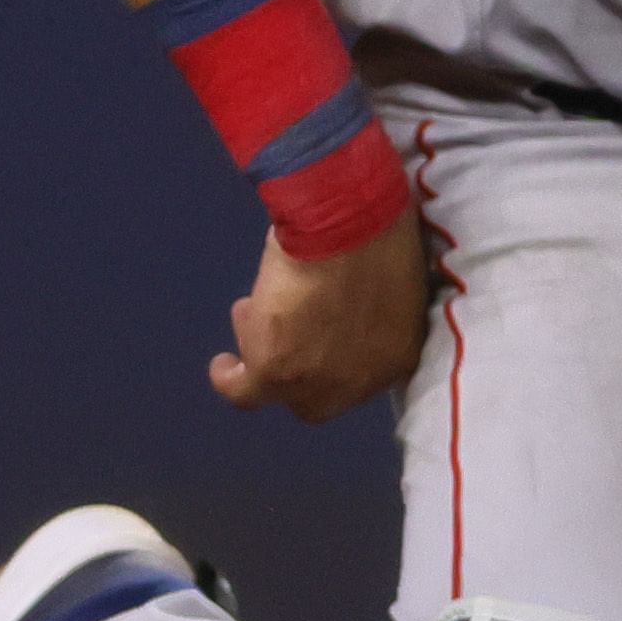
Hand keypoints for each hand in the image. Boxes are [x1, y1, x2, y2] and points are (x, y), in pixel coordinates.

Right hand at [210, 205, 429, 422]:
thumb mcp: (394, 279)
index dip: (336, 356)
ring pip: (278, 389)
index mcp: (398, 354)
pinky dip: (229, 378)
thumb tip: (345, 305)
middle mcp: (360, 380)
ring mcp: (317, 380)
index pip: (362, 375)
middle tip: (287, 337)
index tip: (322, 334)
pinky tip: (223, 363)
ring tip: (251, 321)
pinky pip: (243, 389)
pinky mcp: (274, 369)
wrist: (352, 224)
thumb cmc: (380, 231)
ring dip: (263, 359)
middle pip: (321, 397)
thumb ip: (372, 307)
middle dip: (302, 369)